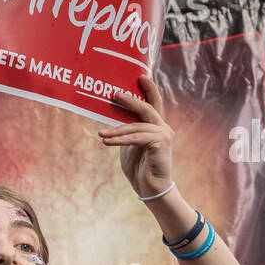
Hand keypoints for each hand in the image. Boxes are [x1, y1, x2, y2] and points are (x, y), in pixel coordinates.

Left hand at [98, 75, 173, 197]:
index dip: (149, 89)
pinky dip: (120, 140)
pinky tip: (106, 141)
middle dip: (130, 100)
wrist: (150, 188)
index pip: (153, 103)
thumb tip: (110, 121)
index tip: (141, 76)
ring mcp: (164, 134)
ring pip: (136, 126)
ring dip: (116, 130)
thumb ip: (126, 132)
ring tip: (100, 134)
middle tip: (114, 94)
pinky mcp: (160, 143)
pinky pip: (136, 138)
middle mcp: (163, 127)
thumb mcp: (129, 145)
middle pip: (147, 108)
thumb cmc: (139, 167)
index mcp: (156, 125)